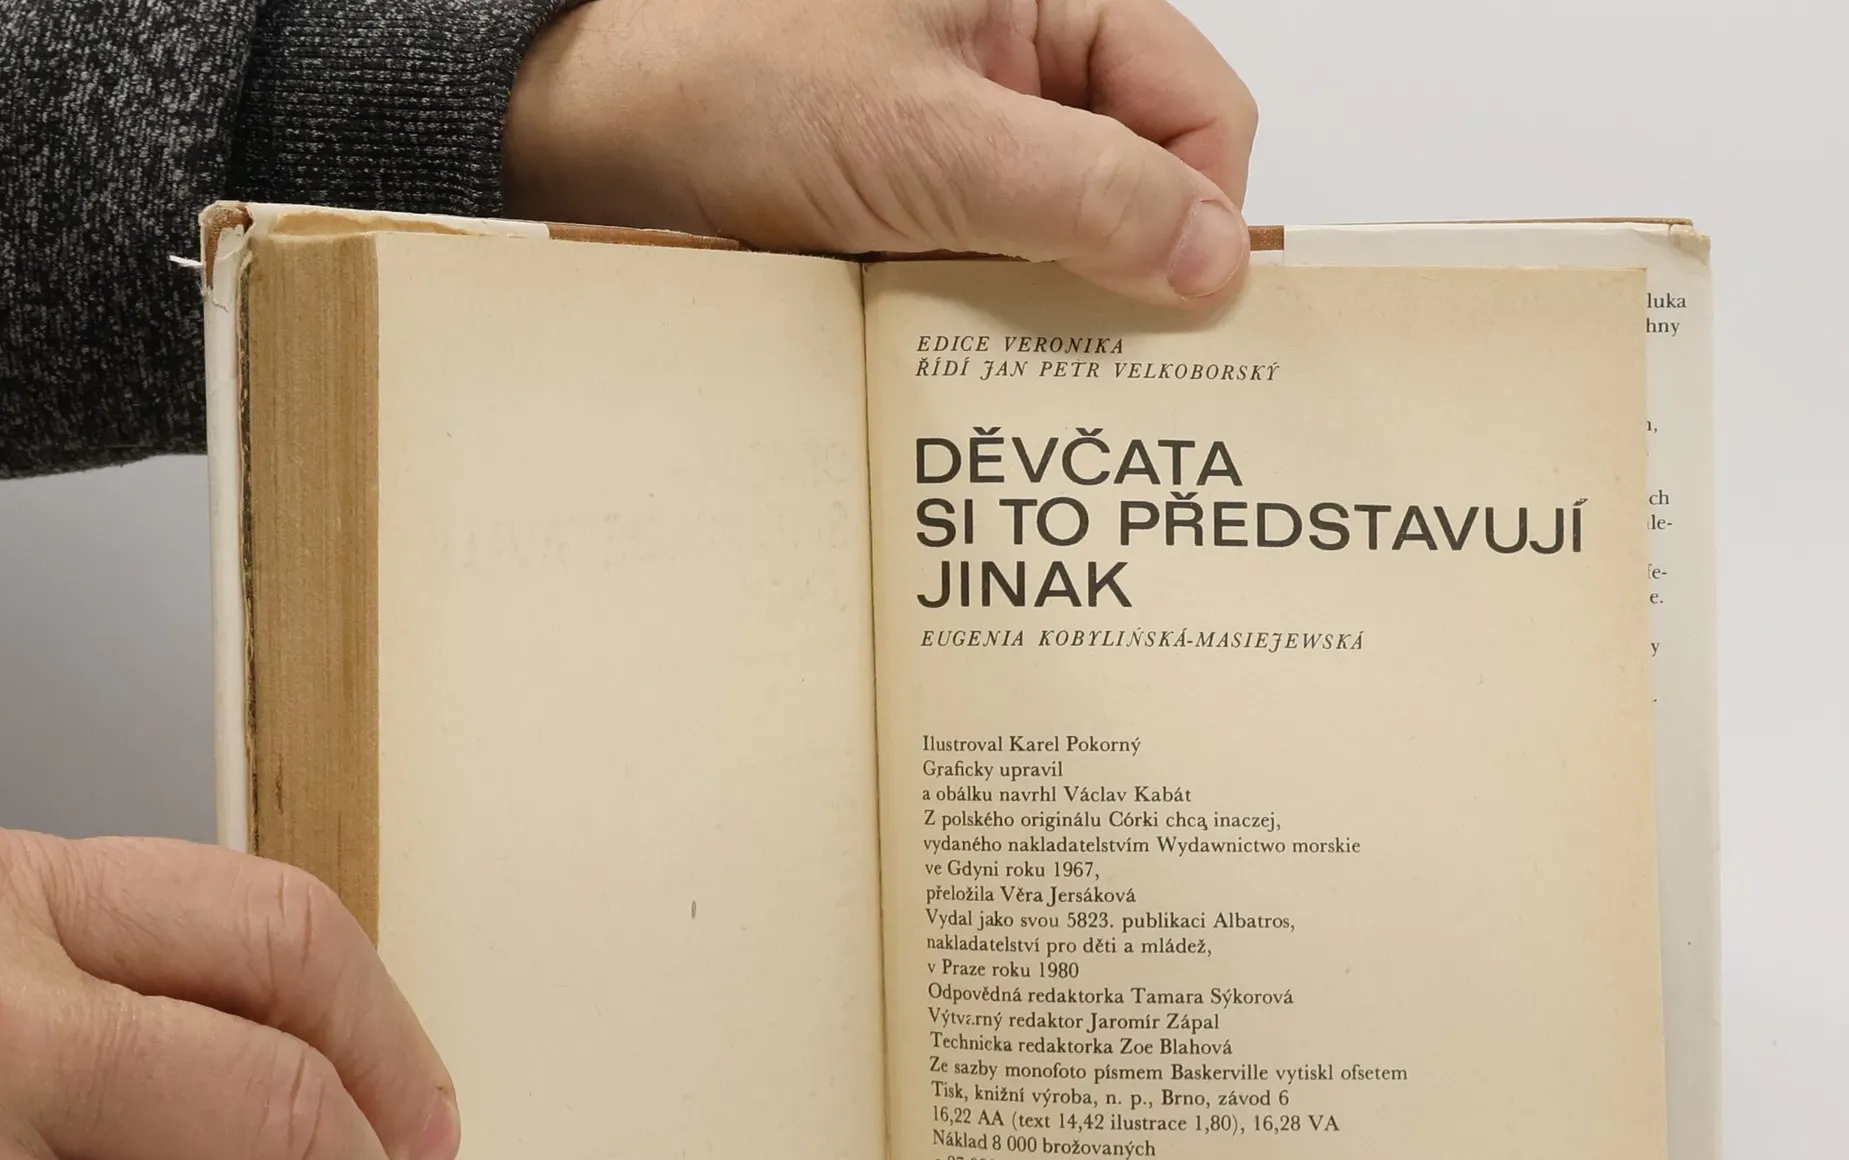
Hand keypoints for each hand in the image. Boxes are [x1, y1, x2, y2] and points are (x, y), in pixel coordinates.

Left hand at [503, 0, 1257, 306]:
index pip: (1195, 104)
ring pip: (1076, 236)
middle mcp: (1021, 63)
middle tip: (1124, 365)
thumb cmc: (732, 83)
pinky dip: (1003, 320)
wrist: (593, 132)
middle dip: (1136, 270)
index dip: (1208, 209)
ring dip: (1064, 307)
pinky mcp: (928, 204)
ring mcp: (974, 138)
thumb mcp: (932, 140)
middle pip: (1145, 177)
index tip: (1191, 309)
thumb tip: (1214, 254)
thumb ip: (1084, 192)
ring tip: (1039, 366)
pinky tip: (983, 358)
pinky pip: (1006, 269)